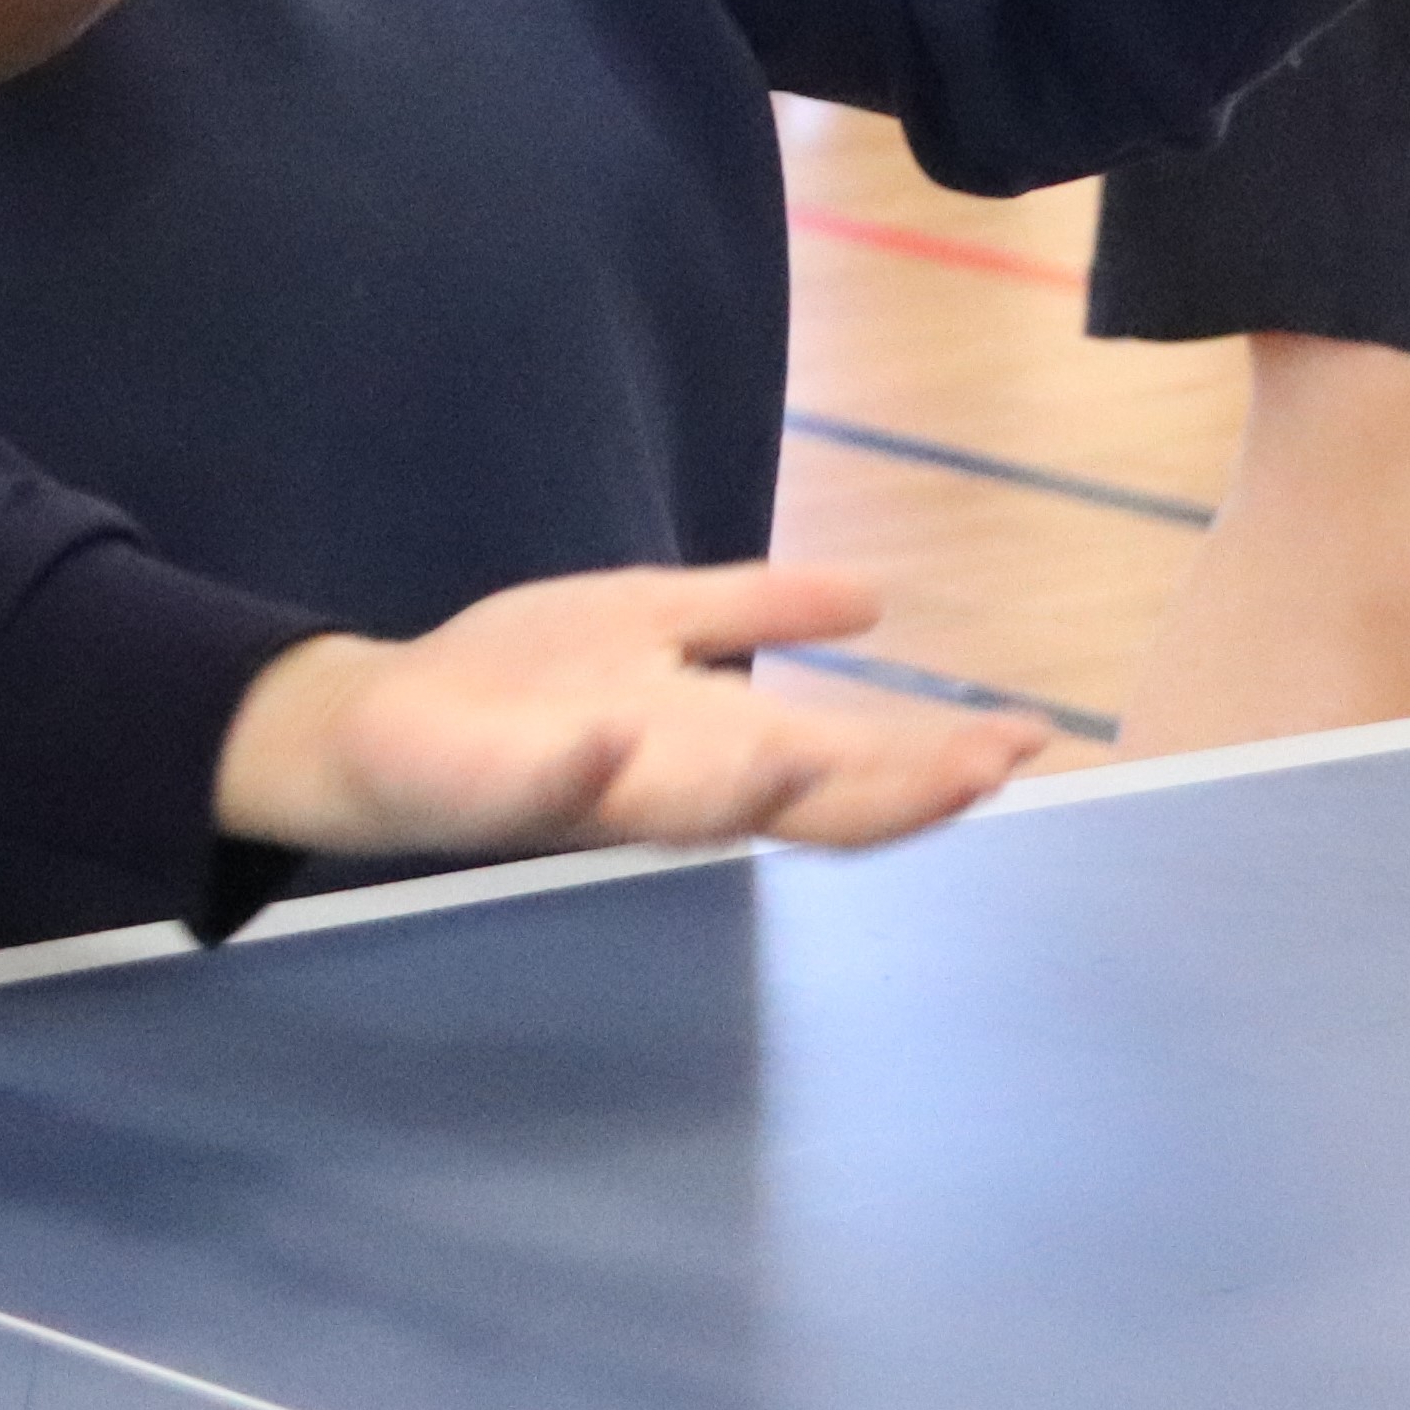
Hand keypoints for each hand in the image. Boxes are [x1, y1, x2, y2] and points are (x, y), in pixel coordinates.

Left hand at [211, 563, 1039, 855]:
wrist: (378, 721)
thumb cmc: (520, 682)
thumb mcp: (654, 619)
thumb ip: (756, 609)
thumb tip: (876, 598)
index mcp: (718, 748)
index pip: (852, 765)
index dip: (940, 761)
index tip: (1031, 741)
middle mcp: (675, 787)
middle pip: (803, 805)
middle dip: (892, 793)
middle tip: (985, 771)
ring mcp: (593, 795)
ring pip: (691, 811)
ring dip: (753, 792)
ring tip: (817, 760)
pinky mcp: (503, 790)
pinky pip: (551, 787)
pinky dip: (583, 767)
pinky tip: (615, 733)